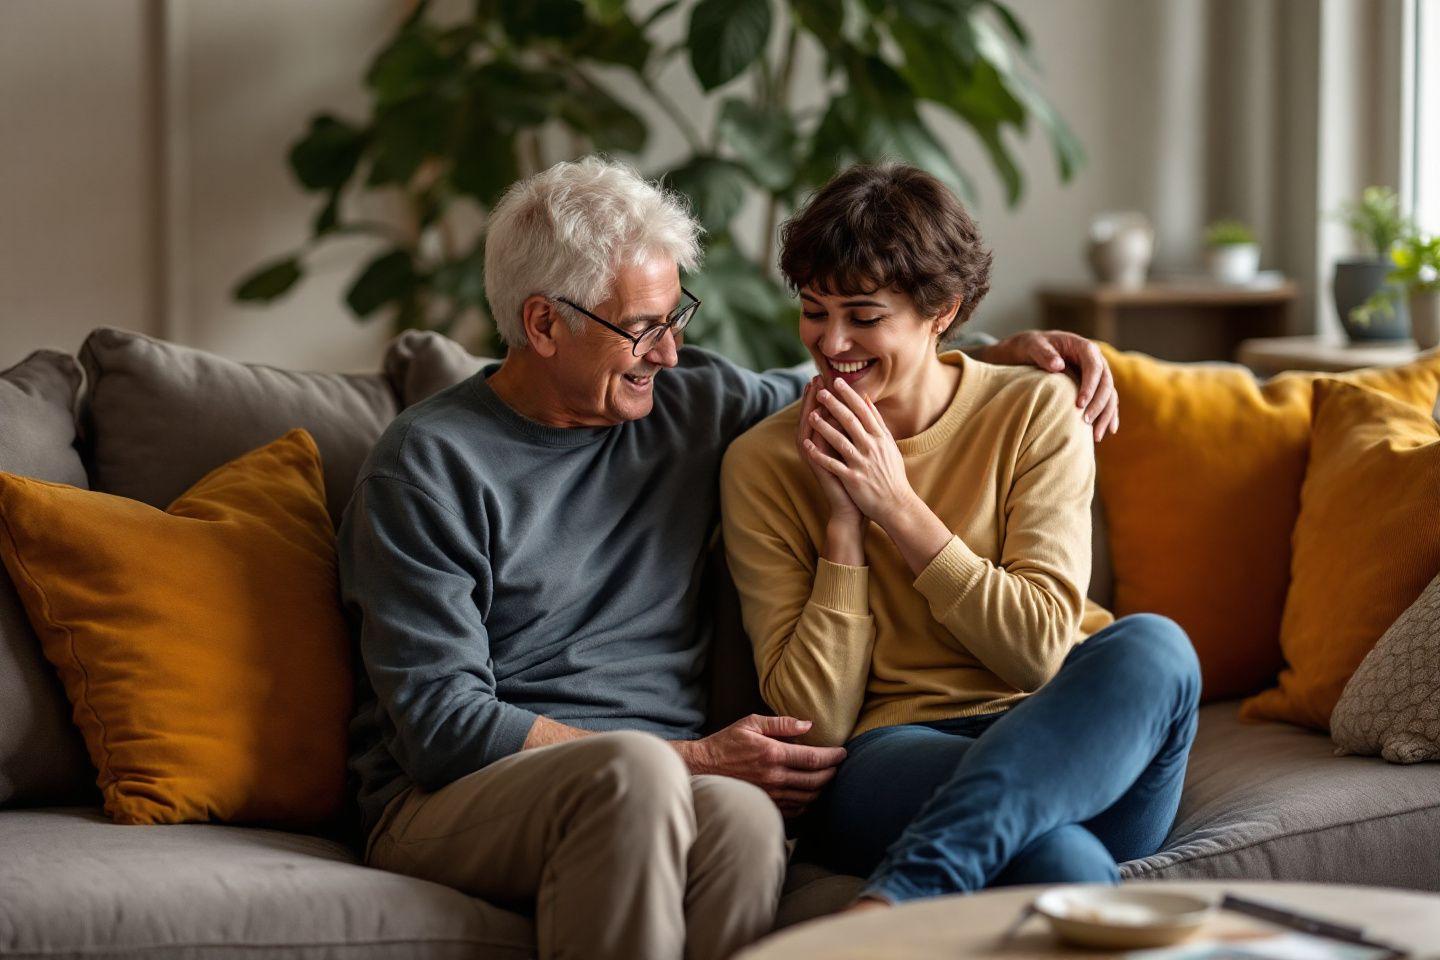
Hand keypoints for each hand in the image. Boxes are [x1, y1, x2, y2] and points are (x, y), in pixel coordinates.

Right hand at [685, 714, 846, 817]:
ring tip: (828, 777)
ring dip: (823, 788)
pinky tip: (811, 793)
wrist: (703, 768)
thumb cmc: (726, 743)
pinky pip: (795, 809)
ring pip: (808, 797)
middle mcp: (774, 777)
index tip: (843, 752)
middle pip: (816, 780)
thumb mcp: (750, 724)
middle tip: (839, 765)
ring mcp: (770, 794)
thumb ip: (780, 723)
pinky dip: (808, 802)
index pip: (813, 758)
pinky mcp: (766, 805)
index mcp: (772, 754)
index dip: (832, 756)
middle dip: (832, 772)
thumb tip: (807, 725)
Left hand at [803, 378, 917, 527]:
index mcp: (880, 438)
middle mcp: (871, 448)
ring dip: (824, 427)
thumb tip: (866, 398)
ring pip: (840, 441)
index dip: (849, 395)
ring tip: (810, 415)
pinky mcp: (853, 479)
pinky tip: (808, 446)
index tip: (836, 381)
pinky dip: (820, 456)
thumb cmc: (892, 474)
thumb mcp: (889, 445)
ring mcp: (862, 463)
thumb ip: (877, 422)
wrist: (896, 504)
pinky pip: (833, 465)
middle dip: (834, 405)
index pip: (863, 411)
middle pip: (850, 421)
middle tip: (820, 391)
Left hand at [982, 330, 1118, 441]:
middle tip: (1085, 422)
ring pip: (1110, 395)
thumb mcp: (1033, 346)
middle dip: (1098, 404)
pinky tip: (1109, 431)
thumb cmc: (1031, 346)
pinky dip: (1109, 415)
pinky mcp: (1095, 385)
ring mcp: (1098, 374)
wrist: (1032, 349)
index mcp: (1084, 348)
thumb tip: (1058, 366)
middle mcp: (1096, 360)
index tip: (1079, 404)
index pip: (1094, 367)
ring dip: (1106, 415)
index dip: (1090, 386)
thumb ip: (1043, 354)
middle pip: (1106, 383)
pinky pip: (1108, 400)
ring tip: (1096, 436)